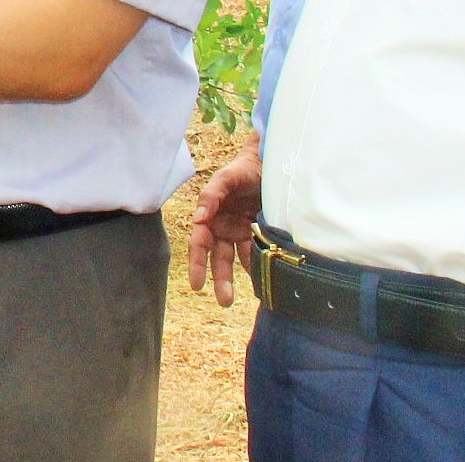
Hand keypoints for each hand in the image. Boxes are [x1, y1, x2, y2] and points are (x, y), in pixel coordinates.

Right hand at [187, 133, 261, 306]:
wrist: (268, 163)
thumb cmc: (242, 169)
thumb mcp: (226, 178)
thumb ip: (212, 195)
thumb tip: (199, 218)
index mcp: (209, 217)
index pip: (200, 244)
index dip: (197, 263)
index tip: (197, 284)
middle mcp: (222, 228)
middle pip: (217, 258)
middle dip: (219, 280)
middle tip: (224, 301)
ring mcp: (239, 231)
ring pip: (235, 260)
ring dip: (236, 279)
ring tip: (238, 298)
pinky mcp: (256, 232)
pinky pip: (255, 253)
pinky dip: (256, 266)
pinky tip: (261, 280)